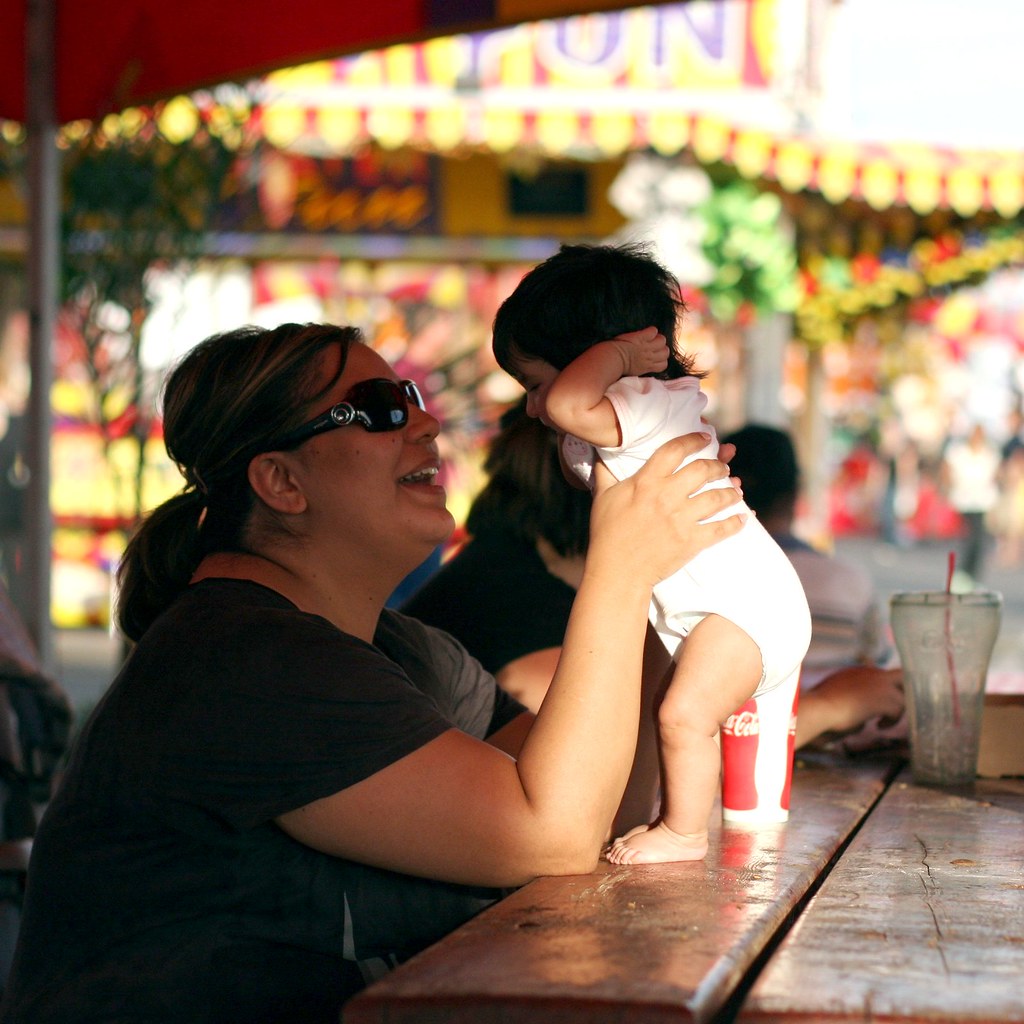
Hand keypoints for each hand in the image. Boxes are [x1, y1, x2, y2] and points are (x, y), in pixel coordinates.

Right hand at [588, 432, 744, 587]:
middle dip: (718, 466)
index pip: (675, 450)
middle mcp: (667, 496)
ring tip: (736, 490)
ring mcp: (681, 519)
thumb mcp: (603, 497)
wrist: (617, 571)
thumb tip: (602, 451)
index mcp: (646, 482)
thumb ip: (606, 472)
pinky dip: (735, 522)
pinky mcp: (691, 542)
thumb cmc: (607, 534)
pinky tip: (743, 518)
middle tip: (723, 468)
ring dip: (731, 492)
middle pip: (703, 470)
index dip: (693, 440)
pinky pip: (721, 529)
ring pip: (717, 497)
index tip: (706, 437)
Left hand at [611, 327, 669, 377]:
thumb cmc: (618, 366)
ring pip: (662, 340)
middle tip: (652, 346)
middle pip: (666, 352)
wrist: (611, 360)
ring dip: (657, 338)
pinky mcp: (641, 337)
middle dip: (661, 348)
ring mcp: (646, 347)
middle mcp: (649, 357)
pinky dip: (650, 330)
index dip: (661, 359)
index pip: (664, 364)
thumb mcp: (634, 372)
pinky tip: (644, 333)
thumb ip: (642, 367)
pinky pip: (653, 331)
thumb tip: (644, 364)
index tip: (654, 356)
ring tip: (649, 338)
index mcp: (647, 367)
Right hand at [810, 666, 904, 736]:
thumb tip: (864, 717)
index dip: (885, 690)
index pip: (883, 676)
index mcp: (860, 671)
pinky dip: (891, 721)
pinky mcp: (885, 699)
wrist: (820, 707)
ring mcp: (880, 685)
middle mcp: (872, 673)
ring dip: (895, 711)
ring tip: (882, 723)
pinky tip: (879, 727)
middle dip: (902, 691)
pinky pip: (898, 710)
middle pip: (901, 676)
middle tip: (894, 708)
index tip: (877, 705)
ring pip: (903, 696)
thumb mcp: (838, 696)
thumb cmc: (822, 706)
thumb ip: (855, 700)